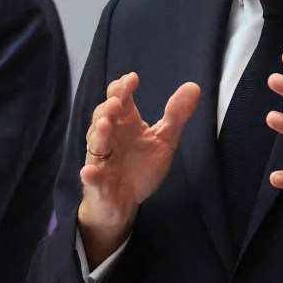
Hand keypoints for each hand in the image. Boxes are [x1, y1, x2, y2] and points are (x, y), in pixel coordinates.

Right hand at [76, 71, 202, 263]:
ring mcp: (101, 159)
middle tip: (117, 102)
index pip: (119, 99)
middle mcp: (109, 137)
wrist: (125, 203)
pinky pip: (91, 177)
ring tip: (106, 125)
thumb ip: (176, 115)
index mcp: (125, 123)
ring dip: (99, 134)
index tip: (133, 79)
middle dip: (108, 108)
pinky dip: (89, 174)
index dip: (122, 88)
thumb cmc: (141, 167)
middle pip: (103, 116)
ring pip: (96, 143)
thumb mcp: (164, 140)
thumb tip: (194, 86)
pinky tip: (89, 172)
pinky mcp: (97, 183)